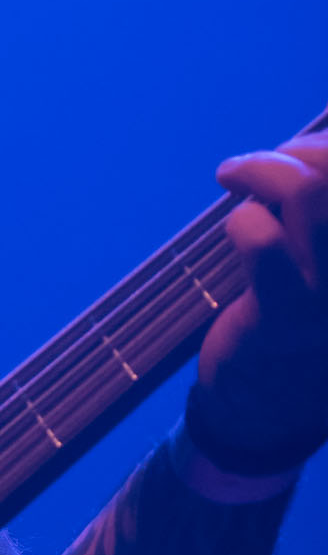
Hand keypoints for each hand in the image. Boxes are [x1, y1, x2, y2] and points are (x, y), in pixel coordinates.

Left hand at [194, 128, 327, 466]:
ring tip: (237, 178)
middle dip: (298, 151)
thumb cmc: (307, 318)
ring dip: (262, 172)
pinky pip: (261, 237)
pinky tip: (236, 231)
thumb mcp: (326, 260)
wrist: (270, 412)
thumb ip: (326, 200)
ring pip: (309, 193)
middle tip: (264, 166)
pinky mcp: (285, 316)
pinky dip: (241, 220)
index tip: (311, 143)